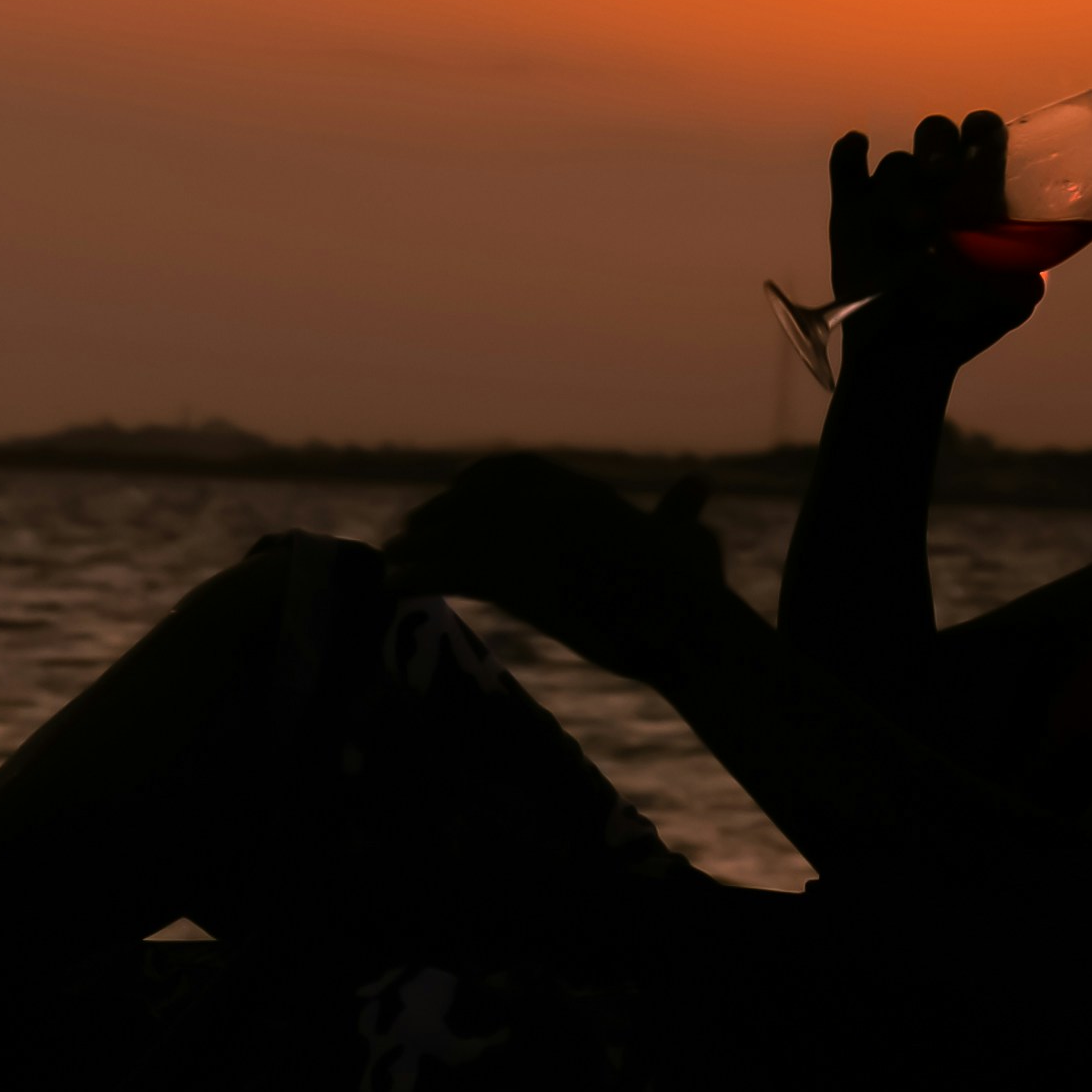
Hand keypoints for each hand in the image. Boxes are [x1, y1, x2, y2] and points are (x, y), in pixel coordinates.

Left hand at [385, 455, 729, 683]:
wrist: (686, 622)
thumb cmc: (694, 589)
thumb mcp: (688, 539)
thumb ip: (680, 510)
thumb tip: (701, 481)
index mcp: (583, 493)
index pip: (515, 469)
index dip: (478, 480)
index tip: (454, 492)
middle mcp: (550, 507)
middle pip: (474, 499)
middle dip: (438, 514)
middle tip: (408, 533)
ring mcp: (531, 541)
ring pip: (457, 533)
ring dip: (418, 544)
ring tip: (390, 558)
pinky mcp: (518, 582)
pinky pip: (452, 571)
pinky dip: (417, 575)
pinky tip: (394, 586)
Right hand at [821, 113, 1043, 376]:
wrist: (907, 358)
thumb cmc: (964, 324)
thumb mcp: (1012, 299)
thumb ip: (1028, 264)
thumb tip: (1040, 244)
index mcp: (976, 194)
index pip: (983, 139)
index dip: (984, 131)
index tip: (983, 141)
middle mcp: (934, 186)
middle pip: (936, 135)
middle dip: (939, 146)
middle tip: (941, 175)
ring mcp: (891, 197)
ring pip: (896, 162)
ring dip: (903, 185)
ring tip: (914, 226)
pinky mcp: (851, 212)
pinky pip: (846, 167)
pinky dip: (850, 154)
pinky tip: (859, 150)